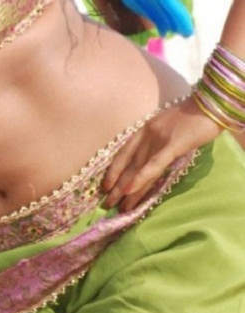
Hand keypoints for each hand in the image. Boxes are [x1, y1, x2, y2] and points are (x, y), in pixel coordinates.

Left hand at [103, 95, 221, 211]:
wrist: (208, 106)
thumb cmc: (190, 116)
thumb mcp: (166, 127)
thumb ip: (156, 141)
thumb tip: (149, 160)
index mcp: (144, 131)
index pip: (123, 154)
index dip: (113, 170)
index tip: (104, 186)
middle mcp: (146, 136)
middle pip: (128, 165)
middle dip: (116, 186)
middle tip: (107, 204)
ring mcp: (158, 140)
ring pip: (138, 169)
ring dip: (126, 189)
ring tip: (117, 206)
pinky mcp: (172, 146)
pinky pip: (154, 165)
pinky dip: (141, 178)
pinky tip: (131, 190)